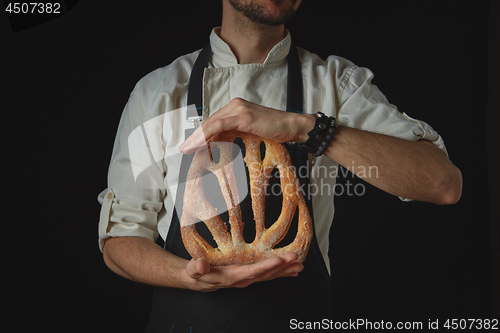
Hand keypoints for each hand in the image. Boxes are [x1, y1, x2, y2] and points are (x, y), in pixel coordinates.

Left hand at [179, 98, 314, 153]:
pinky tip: (200, 143)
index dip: (200, 134)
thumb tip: (220, 145)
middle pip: (209, 122)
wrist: (292, 126)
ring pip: (211, 123)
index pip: (212, 122)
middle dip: (194, 136)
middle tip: (183, 149)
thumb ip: (236, 134)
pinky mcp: (243, 115)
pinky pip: (219, 125)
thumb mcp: (251, 132)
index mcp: (235, 108)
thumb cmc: (275, 131)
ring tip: (187, 149)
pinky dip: (207, 134)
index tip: (190, 146)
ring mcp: (238, 109)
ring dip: (197, 137)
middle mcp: (234, 105)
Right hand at [184, 252, 303, 291]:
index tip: (278, 260)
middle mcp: (242, 279)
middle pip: (265, 274)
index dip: (265, 267)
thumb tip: (202, 265)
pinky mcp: (249, 276)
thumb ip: (197, 267)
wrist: (198, 279)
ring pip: (269, 275)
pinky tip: (292, 271)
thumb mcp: (193, 269)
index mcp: (231, 276)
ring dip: (285, 270)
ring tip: (299, 265)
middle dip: (281, 267)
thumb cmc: (197, 272)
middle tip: (295, 259)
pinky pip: (267, 275)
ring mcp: (247, 278)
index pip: (251, 272)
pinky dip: (281, 272)